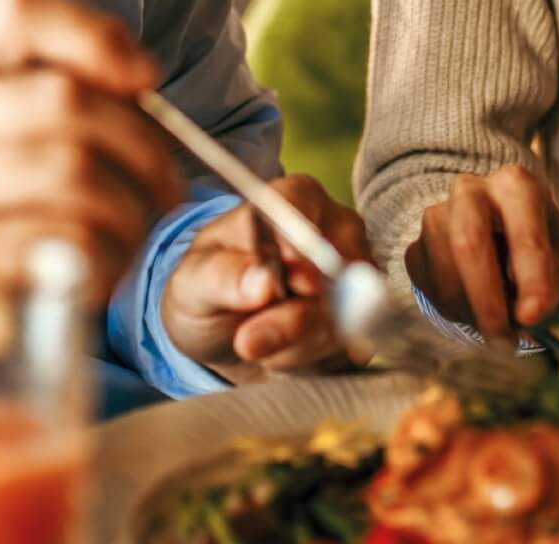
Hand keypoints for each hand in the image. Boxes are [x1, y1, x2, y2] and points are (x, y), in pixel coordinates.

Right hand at [0, 0, 182, 304]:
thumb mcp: (0, 138)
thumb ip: (60, 92)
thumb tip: (141, 79)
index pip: (11, 14)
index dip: (91, 35)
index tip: (145, 77)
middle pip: (63, 98)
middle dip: (141, 141)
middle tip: (168, 181)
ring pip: (74, 171)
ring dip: (131, 204)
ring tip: (138, 225)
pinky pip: (67, 242)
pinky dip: (109, 255)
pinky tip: (105, 264)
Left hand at [160, 174, 371, 383]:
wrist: (225, 334)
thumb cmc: (209, 289)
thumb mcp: (194, 282)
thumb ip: (221, 276)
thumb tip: (262, 282)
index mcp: (295, 197)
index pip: (306, 208)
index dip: (296, 249)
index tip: (282, 285)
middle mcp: (336, 229)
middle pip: (334, 268)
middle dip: (291, 317)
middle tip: (248, 342)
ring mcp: (357, 274)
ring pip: (344, 313)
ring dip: (295, 343)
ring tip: (258, 343)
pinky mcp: (364, 318)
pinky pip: (350, 344)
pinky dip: (311, 359)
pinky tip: (283, 355)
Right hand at [403, 164, 558, 345]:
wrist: (500, 245)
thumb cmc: (538, 254)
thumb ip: (552, 287)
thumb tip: (528, 316)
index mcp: (516, 186)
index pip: (524, 232)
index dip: (530, 278)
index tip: (534, 317)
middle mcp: (470, 190)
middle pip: (468, 241)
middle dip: (487, 300)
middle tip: (505, 342)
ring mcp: (436, 216)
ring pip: (445, 272)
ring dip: (474, 313)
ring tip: (500, 328)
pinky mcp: (416, 247)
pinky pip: (429, 289)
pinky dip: (457, 313)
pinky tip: (477, 309)